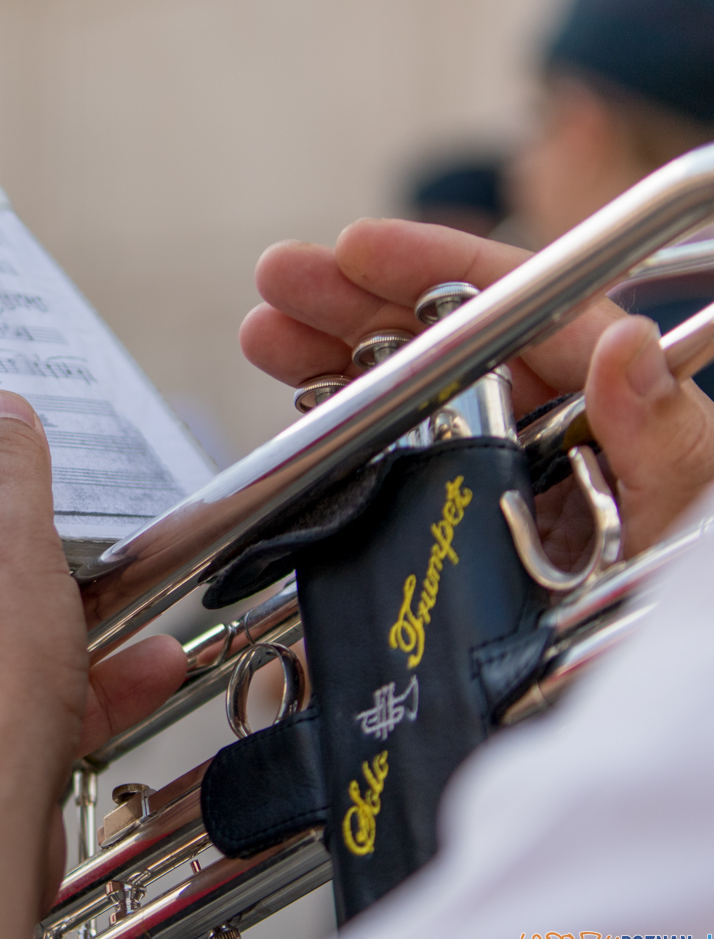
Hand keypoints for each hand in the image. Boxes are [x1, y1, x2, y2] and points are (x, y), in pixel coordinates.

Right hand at [241, 219, 713, 554]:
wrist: (652, 690)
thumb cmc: (677, 582)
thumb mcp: (687, 503)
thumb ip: (664, 434)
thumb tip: (624, 344)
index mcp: (605, 402)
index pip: (517, 306)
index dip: (432, 267)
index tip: (357, 248)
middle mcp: (542, 427)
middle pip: (437, 339)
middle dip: (353, 301)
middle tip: (282, 279)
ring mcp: (490, 480)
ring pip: (401, 399)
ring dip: (328, 363)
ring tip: (266, 337)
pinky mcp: (450, 535)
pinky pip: (385, 477)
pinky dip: (336, 447)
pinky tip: (295, 427)